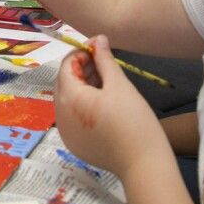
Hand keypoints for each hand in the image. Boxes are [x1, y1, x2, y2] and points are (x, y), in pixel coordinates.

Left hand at [54, 36, 167, 178]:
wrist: (143, 164)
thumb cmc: (133, 121)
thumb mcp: (120, 85)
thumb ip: (105, 60)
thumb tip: (98, 39)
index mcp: (69, 98)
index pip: (66, 66)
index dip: (81, 53)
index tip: (99, 48)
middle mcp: (60, 115)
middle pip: (64, 82)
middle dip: (81, 69)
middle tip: (104, 63)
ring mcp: (65, 132)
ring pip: (68, 100)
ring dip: (82, 87)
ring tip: (106, 81)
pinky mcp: (74, 145)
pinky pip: (72, 117)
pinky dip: (83, 105)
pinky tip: (103, 102)